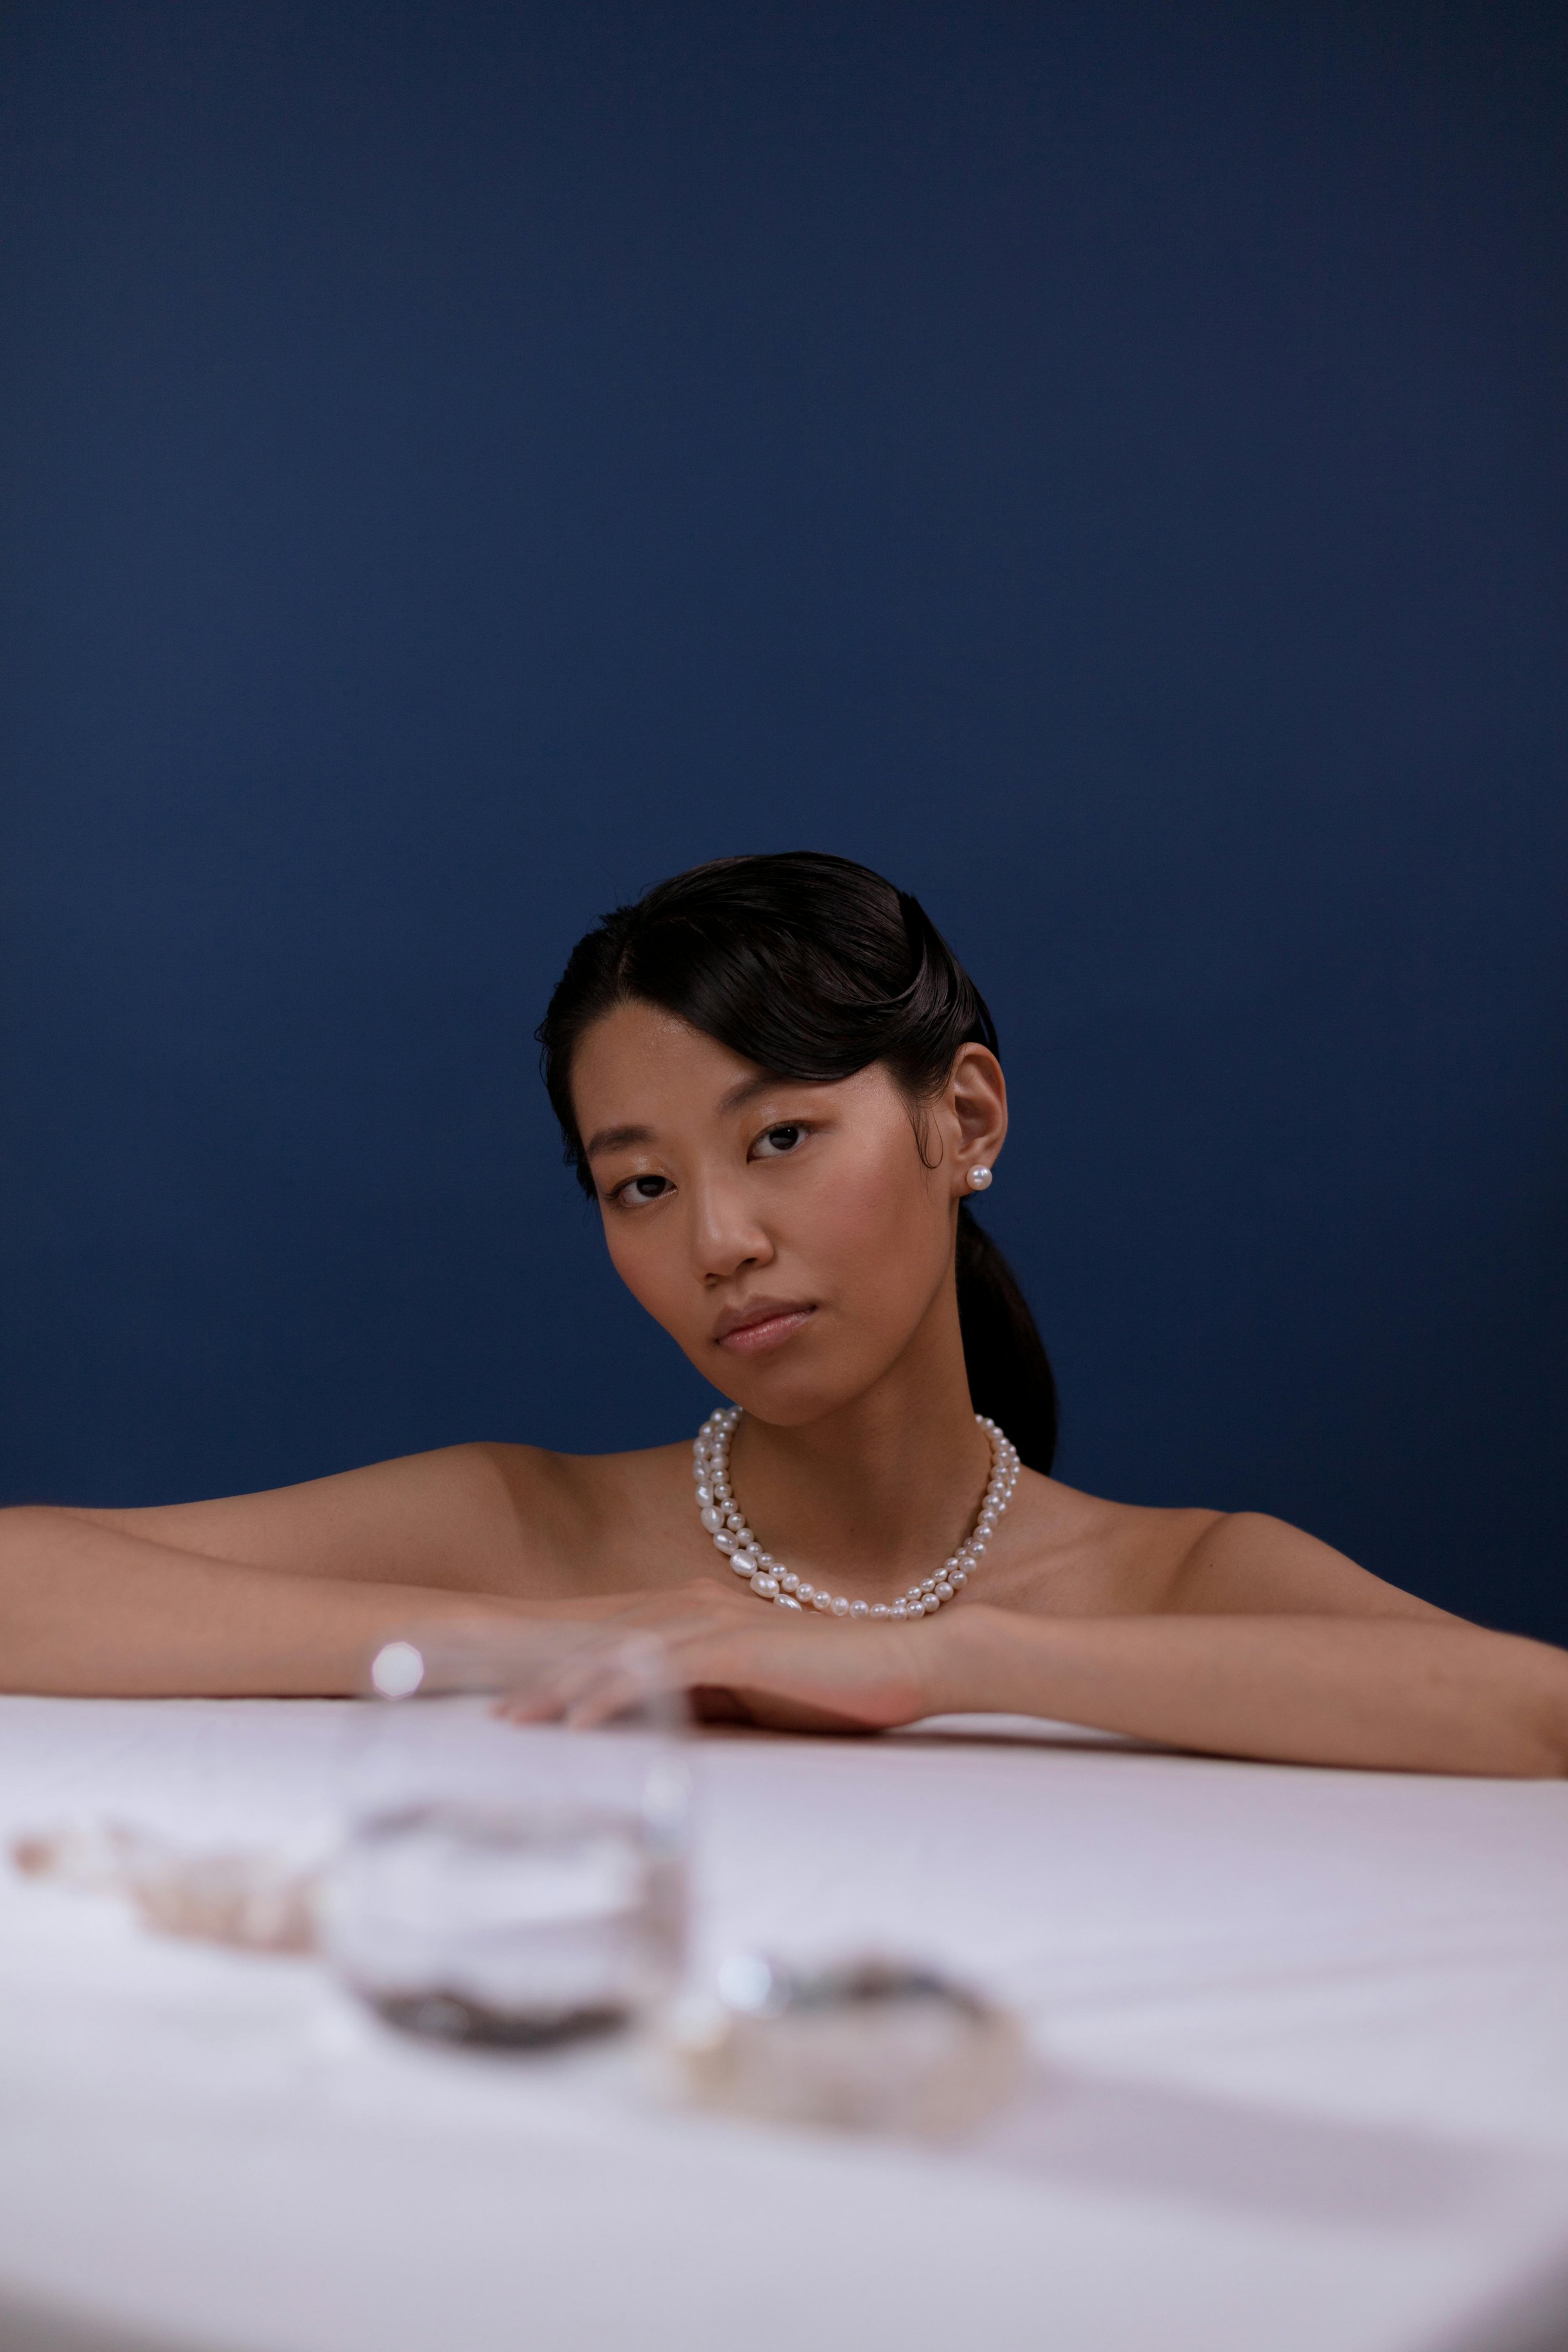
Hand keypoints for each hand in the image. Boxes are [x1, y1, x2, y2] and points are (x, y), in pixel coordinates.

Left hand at [503, 1577, 946, 1733]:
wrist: (914, 1661)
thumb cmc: (840, 1685)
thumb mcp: (756, 1697)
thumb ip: (708, 1698)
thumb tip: (663, 1727)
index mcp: (699, 1617)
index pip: (610, 1644)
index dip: (553, 1669)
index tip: (501, 1699)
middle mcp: (697, 1609)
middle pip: (598, 1643)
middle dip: (536, 1676)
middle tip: (481, 1712)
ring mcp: (717, 1624)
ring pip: (617, 1653)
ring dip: (558, 1687)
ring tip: (508, 1721)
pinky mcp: (740, 1647)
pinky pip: (662, 1670)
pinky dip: (614, 1693)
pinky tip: (578, 1721)